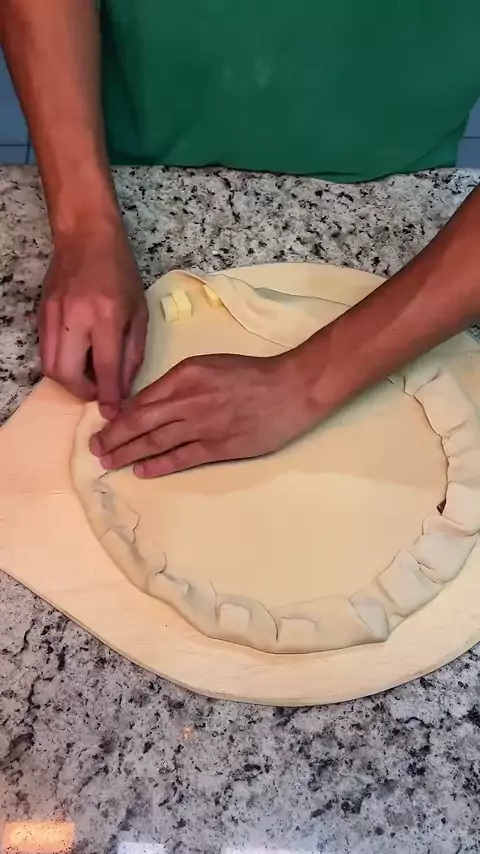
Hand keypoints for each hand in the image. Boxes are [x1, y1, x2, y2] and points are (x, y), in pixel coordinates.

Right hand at [39, 226, 147, 417]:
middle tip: (99, 390)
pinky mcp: (41, 314)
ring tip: (89, 375)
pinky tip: (77, 357)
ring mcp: (53, 316)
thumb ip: (132, 352)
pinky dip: (61, 363)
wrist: (85, 236)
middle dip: (83, 392)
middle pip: (66, 374)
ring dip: (69, 380)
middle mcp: (76, 318)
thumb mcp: (139, 311)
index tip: (112, 413)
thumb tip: (125, 387)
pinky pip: (45, 351)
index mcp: (107, 316)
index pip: (105, 367)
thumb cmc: (120, 272)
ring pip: (50, 367)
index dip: (109, 396)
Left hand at [90, 351, 319, 476]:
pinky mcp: (218, 446)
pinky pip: (181, 458)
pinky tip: (142, 471)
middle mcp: (188, 400)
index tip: (104, 427)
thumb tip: (150, 403)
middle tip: (95, 450)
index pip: (141, 400)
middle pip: (140, 422)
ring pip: (156, 442)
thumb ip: (179, 383)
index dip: (119, 417)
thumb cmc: (250, 373)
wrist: (289, 388)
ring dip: (129, 454)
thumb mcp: (208, 365)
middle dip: (114, 438)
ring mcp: (202, 425)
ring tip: (110, 463)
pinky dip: (159, 465)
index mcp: (184, 376)